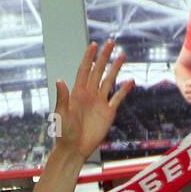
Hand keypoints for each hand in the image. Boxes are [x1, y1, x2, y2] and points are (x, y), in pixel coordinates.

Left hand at [51, 40, 133, 159]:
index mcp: (78, 92)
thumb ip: (62, 97)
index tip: (93, 45)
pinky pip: (117, 98)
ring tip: (122, 56)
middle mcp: (89, 94)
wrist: (74, 148)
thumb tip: (60, 80)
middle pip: (98, 71)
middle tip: (111, 43)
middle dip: (104, 57)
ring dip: (115, 68)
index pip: (84, 70)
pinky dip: (124, 90)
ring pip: (109, 81)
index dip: (89, 57)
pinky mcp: (108, 112)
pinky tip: (130, 81)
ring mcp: (99, 102)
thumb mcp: (61, 114)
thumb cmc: (64, 132)